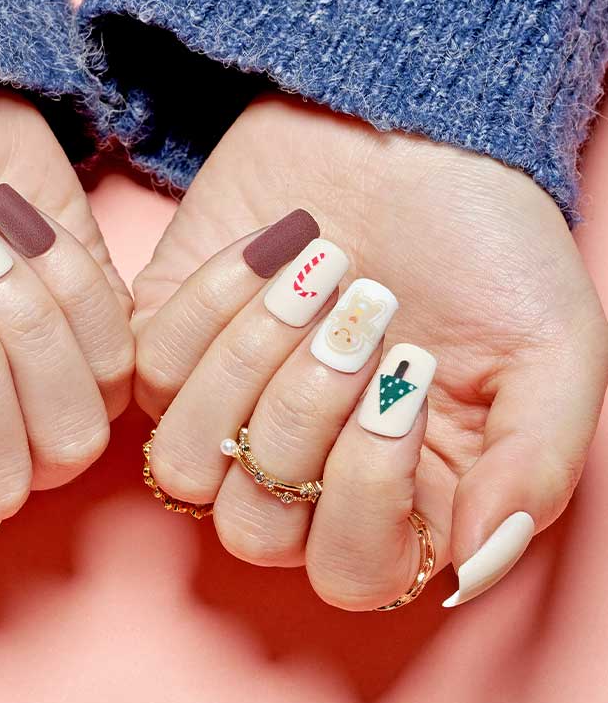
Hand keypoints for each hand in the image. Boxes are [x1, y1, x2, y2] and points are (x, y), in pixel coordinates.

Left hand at [133, 94, 607, 608]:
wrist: (412, 128)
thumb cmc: (488, 243)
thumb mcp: (552, 351)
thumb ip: (533, 470)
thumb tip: (471, 568)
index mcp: (397, 494)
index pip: (350, 574)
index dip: (366, 496)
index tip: (407, 381)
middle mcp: (303, 469)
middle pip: (253, 529)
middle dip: (307, 411)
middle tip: (366, 309)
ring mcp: (229, 409)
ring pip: (183, 464)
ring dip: (251, 361)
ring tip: (319, 273)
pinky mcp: (172, 340)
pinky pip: (150, 370)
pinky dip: (211, 301)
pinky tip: (275, 246)